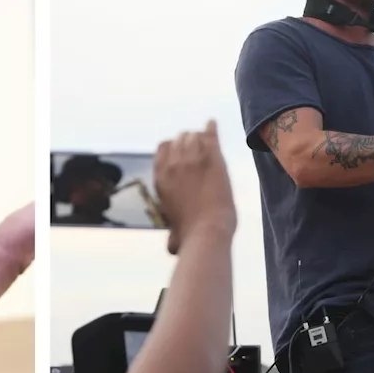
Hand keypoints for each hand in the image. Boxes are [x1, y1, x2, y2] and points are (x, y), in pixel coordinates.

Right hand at [153, 120, 235, 255]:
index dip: (173, 148)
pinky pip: (210, 136)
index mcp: (160, 178)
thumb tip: (172, 248)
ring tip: (208, 141)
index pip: (162, 149)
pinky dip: (211, 129)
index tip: (182, 152)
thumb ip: (172, 235)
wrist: (207, 231)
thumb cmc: (191, 236)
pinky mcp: (212, 158)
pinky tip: (213, 124)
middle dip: (188, 141)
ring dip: (200, 137)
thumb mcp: (174, 234)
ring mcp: (192, 159)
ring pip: (194, 135)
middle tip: (199, 147)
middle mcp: (173, 164)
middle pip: (178, 139)